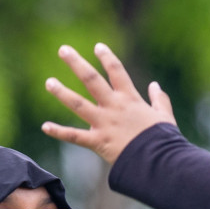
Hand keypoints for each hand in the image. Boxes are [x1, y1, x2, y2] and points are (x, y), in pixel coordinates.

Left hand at [42, 43, 176, 164]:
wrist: (158, 161)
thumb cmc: (163, 140)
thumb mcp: (164, 117)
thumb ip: (160, 99)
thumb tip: (155, 85)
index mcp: (130, 98)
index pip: (116, 71)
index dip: (107, 58)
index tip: (97, 47)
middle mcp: (114, 106)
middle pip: (92, 79)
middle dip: (76, 63)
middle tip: (63, 50)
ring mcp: (104, 123)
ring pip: (78, 104)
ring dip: (62, 93)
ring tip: (49, 82)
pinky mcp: (98, 141)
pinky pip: (75, 136)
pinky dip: (59, 132)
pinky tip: (44, 126)